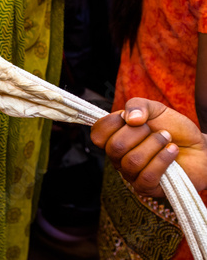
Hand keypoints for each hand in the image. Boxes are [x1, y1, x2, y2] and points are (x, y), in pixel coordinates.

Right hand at [91, 97, 206, 196]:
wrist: (199, 148)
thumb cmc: (174, 130)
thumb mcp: (156, 109)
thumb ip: (138, 105)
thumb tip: (129, 119)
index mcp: (114, 138)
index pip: (97, 134)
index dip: (114, 122)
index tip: (135, 117)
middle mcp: (118, 158)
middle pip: (114, 147)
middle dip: (139, 133)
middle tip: (155, 130)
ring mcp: (130, 174)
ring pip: (132, 161)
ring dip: (154, 145)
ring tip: (167, 139)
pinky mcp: (146, 188)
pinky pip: (147, 175)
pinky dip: (163, 159)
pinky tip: (172, 150)